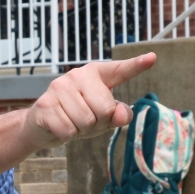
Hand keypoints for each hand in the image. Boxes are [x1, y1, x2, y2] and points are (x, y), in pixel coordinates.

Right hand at [20, 53, 156, 149]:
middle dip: (98, 123)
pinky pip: (69, 130)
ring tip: (71, 122)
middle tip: (85, 120)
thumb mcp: (103, 118)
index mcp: (96, 74)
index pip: (120, 70)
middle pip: (105, 110)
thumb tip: (121, 115)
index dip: (137, 65)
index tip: (153, 58)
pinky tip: (59, 126)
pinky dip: (67, 135)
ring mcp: (60, 88)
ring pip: (86, 122)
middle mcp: (78, 75)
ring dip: (81, 130)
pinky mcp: (46, 104)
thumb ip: (118, 115)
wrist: (42, 125)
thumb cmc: (78, 117)